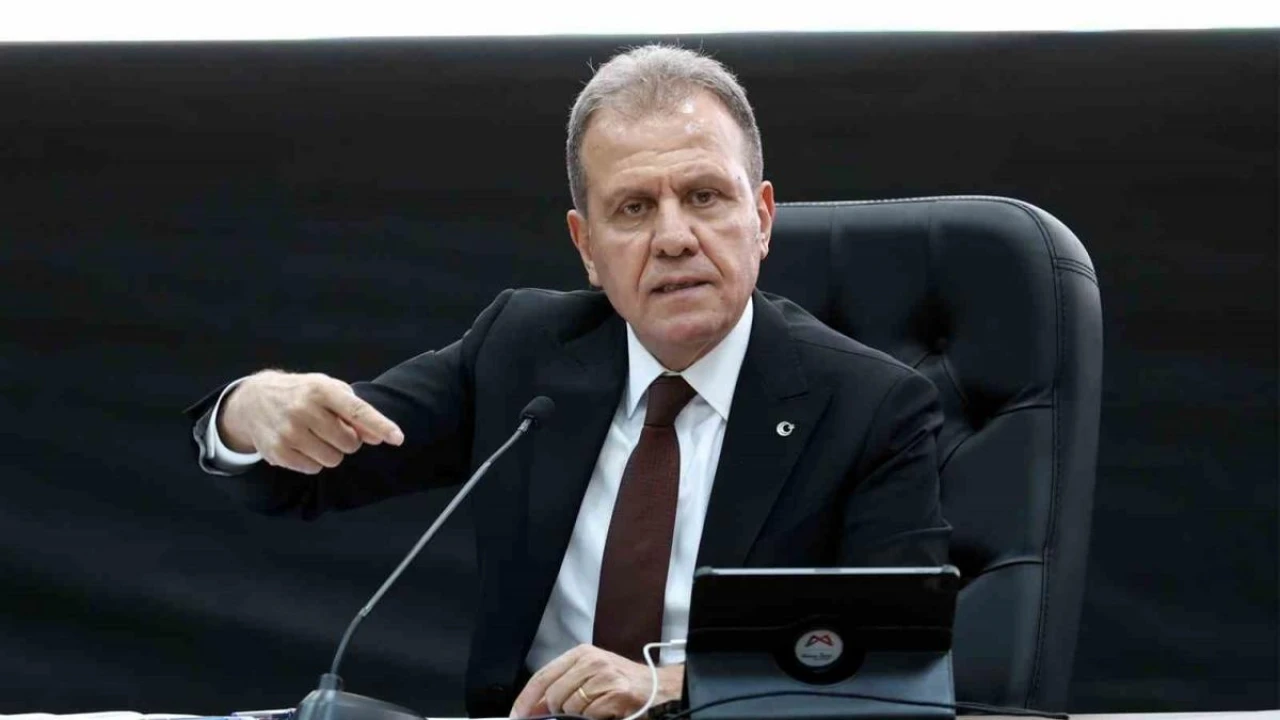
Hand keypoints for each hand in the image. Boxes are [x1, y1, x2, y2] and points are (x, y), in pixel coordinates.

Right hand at [217, 370, 403, 473]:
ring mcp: (289, 432)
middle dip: (348, 441)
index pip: (357, 411)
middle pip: (349, 443)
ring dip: (331, 452)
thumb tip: (377, 437)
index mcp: (320, 389)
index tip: (398, 438)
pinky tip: (301, 445)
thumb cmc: (303, 395)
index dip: (380, 425)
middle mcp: (303, 409)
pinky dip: (314, 461)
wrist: (254, 400)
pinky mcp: (278, 452)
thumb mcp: (329, 391)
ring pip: (333, 459)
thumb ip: (356, 412)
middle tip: (333, 429)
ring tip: (316, 436)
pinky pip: (314, 469)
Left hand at [509, 644, 682, 719]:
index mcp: (581, 653)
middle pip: (553, 695)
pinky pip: (589, 715)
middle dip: (556, 712)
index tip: (517, 715)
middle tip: (568, 714)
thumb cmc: (622, 682)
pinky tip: (606, 712)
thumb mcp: (590, 675)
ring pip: (570, 707)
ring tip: (594, 709)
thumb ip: (562, 686)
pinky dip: (594, 718)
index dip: (526, 699)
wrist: (658, 688)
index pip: (542, 676)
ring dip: (578, 715)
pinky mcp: (616, 693)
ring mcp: (604, 676)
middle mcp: (591, 660)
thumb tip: (533, 708)